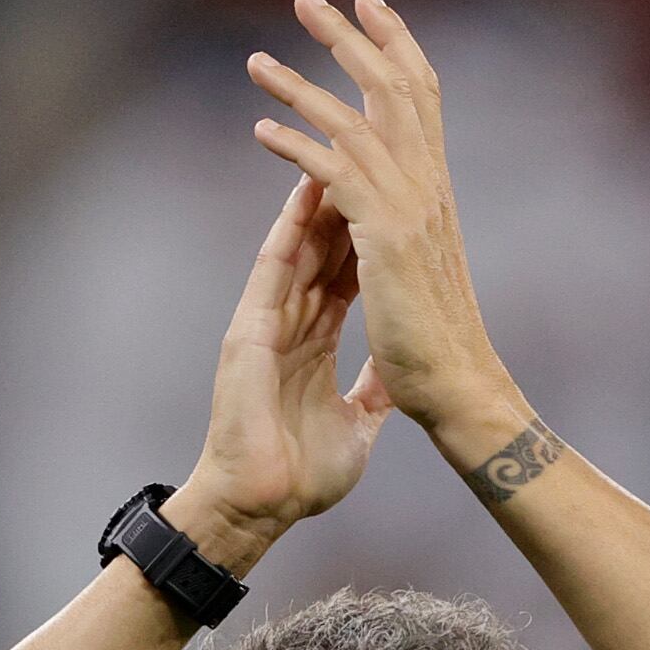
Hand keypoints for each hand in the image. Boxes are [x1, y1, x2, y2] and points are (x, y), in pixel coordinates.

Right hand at [173, 179, 388, 560]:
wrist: (263, 505)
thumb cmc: (300, 476)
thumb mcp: (356, 427)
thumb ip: (372, 394)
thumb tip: (398, 378)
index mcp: (314, 344)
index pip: (346, 277)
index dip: (369, 237)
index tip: (395, 200)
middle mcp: (290, 324)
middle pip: (325, 249)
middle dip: (348, 200)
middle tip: (372, 153)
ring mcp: (268, 322)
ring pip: (300, 245)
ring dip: (321, 197)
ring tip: (342, 145)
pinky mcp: (250, 328)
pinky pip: (273, 266)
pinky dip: (290, 226)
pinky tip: (307, 187)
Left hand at [247, 0, 521, 465]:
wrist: (461, 390)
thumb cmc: (441, 351)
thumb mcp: (421, 280)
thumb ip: (402, 251)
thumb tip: (388, 246)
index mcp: (435, 192)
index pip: (419, 98)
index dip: (395, 46)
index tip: (368, 6)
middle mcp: (428, 187)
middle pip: (392, 87)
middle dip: (350, 37)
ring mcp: (409, 207)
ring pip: (355, 121)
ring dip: (302, 84)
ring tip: (257, 60)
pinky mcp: (385, 234)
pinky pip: (334, 172)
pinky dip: (297, 146)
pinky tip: (262, 131)